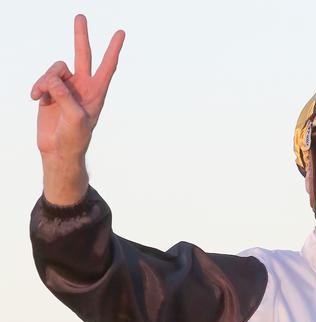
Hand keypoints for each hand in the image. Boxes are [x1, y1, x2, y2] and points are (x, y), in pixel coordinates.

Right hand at [31, 14, 124, 200]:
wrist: (58, 151)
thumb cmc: (74, 139)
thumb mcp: (75, 118)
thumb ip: (65, 95)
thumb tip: (53, 78)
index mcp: (96, 93)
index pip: (107, 67)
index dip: (113, 49)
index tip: (121, 33)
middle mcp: (82, 86)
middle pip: (82, 55)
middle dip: (81, 36)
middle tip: (80, 16)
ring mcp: (66, 87)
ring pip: (56, 68)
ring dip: (47, 80)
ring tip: (43, 95)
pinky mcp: (51, 91)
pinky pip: (43, 78)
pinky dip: (38, 86)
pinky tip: (35, 97)